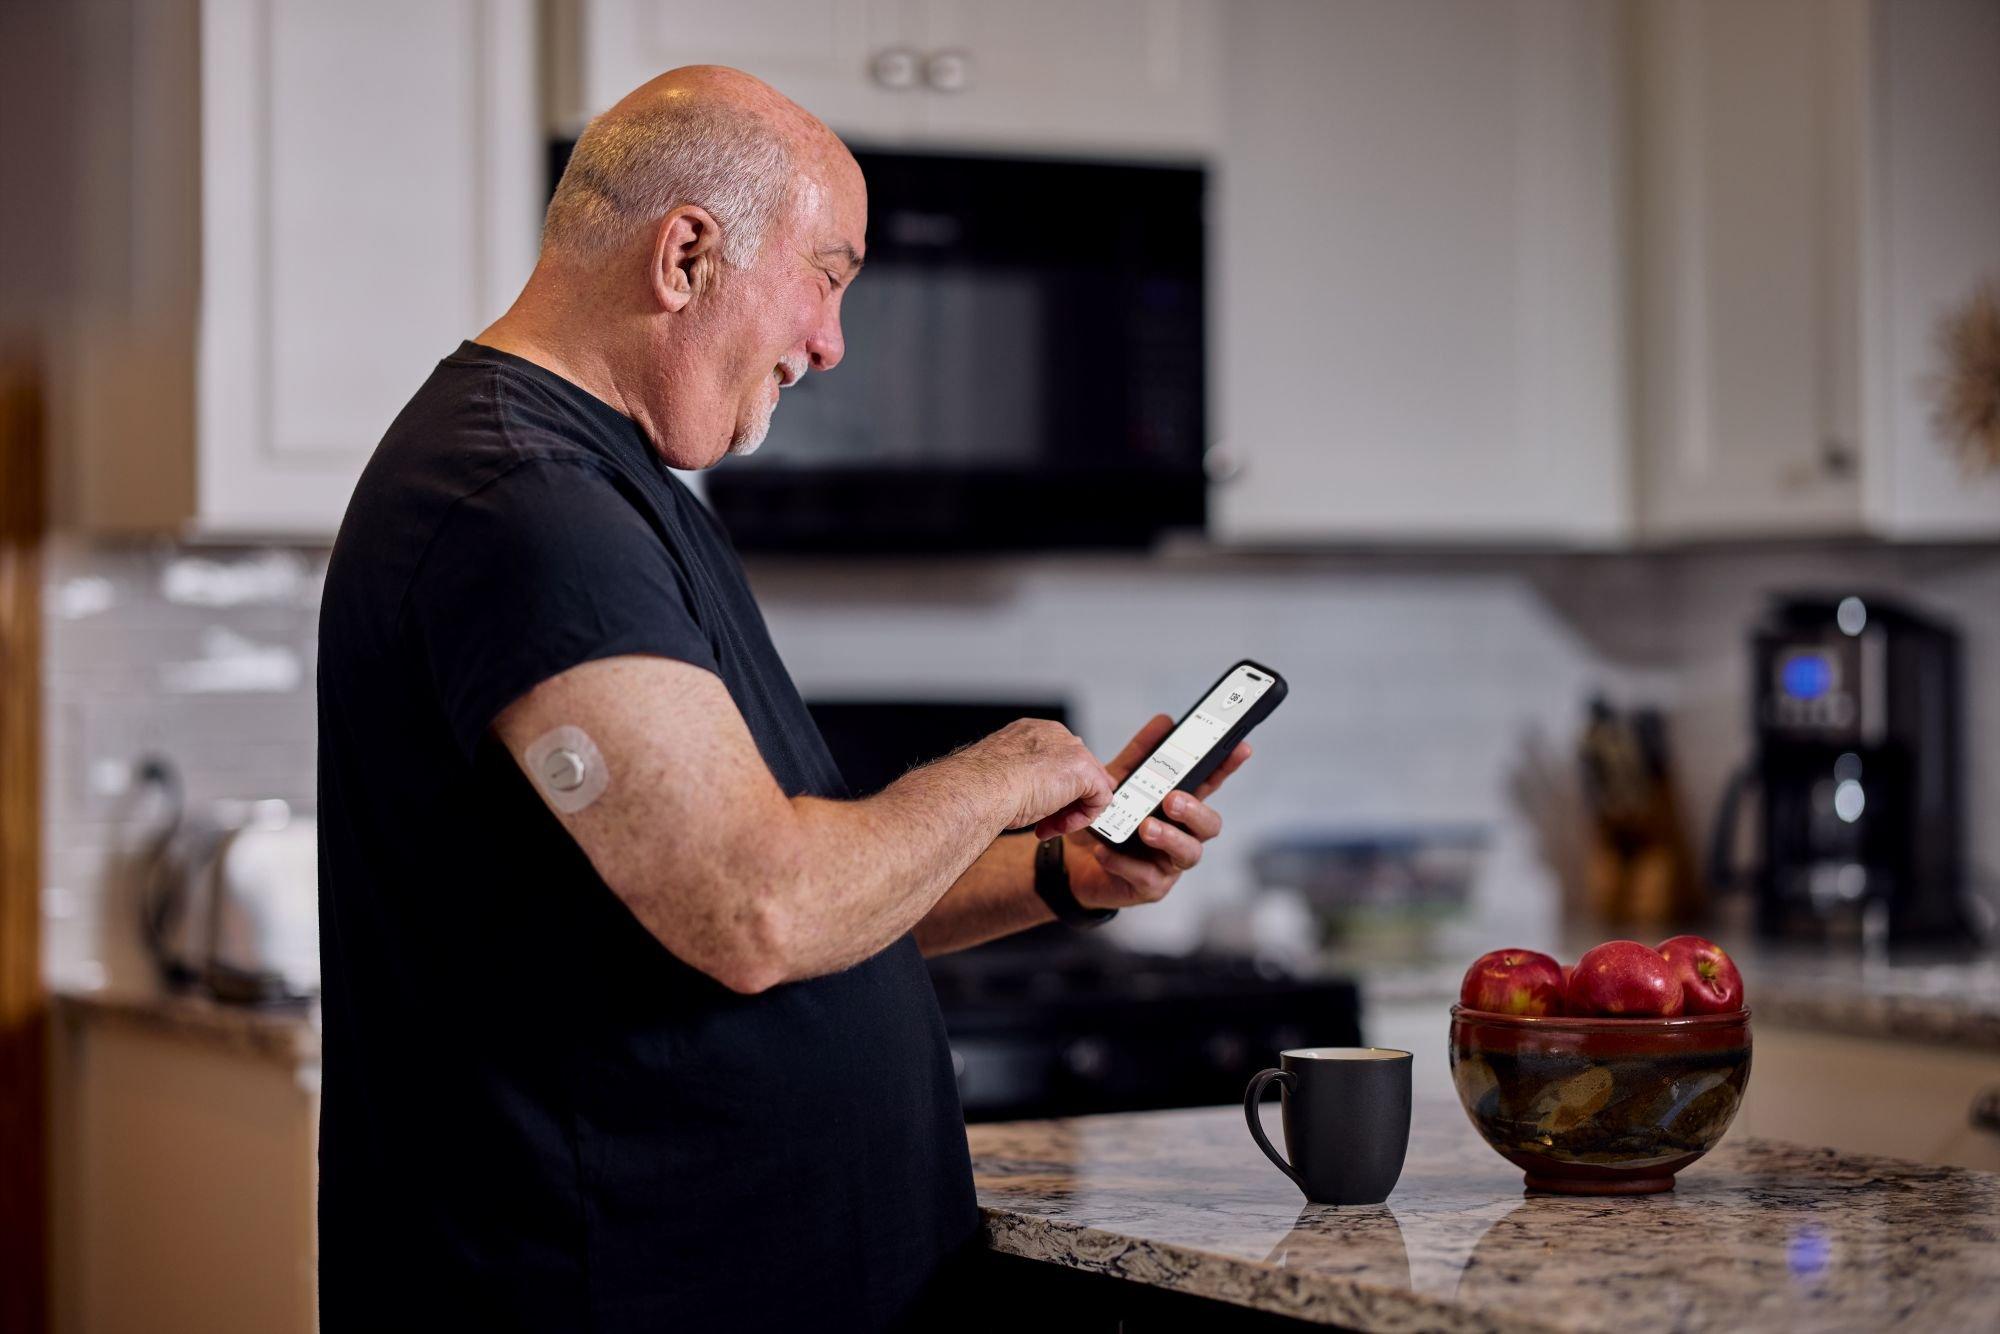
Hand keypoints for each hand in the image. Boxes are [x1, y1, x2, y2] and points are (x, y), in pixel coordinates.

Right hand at [956, 717, 1116, 840]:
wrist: (982, 787)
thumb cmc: (983, 785)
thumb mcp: (1006, 779)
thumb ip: (1027, 780)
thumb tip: (1038, 797)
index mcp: (1033, 733)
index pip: (1059, 761)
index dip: (1052, 790)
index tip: (1039, 808)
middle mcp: (1055, 736)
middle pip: (1078, 773)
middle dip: (1065, 802)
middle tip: (1045, 822)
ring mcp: (1072, 750)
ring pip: (1090, 787)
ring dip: (1070, 813)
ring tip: (1047, 826)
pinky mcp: (1085, 769)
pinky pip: (1099, 799)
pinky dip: (1081, 818)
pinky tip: (1058, 825)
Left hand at [1064, 714, 1251, 910]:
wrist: (1070, 861)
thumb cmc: (1104, 821)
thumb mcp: (1117, 782)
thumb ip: (1140, 756)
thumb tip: (1164, 722)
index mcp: (1179, 806)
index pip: (1210, 785)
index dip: (1227, 768)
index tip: (1240, 747)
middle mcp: (1182, 835)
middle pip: (1209, 825)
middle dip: (1195, 811)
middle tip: (1172, 799)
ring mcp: (1169, 863)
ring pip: (1188, 854)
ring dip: (1169, 838)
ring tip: (1145, 827)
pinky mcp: (1150, 887)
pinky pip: (1146, 877)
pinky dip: (1124, 862)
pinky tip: (1105, 852)